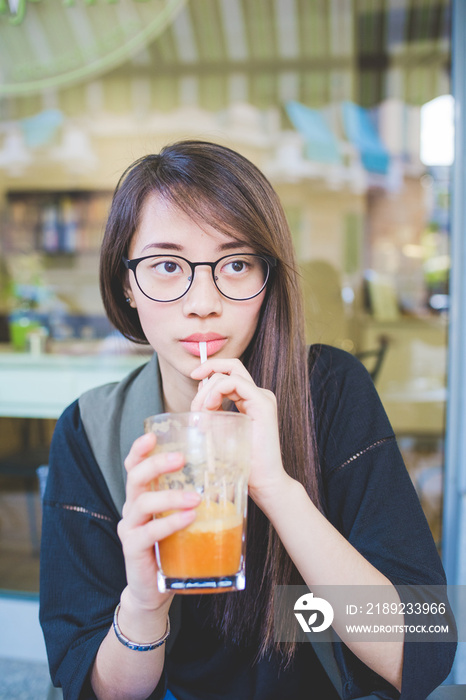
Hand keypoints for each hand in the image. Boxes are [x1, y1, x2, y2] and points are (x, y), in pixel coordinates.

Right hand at [117, 432, 200, 611]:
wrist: (154, 591)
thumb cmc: (170, 549)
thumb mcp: (178, 518)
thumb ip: (188, 499)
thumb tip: (223, 476)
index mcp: (141, 496)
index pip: (134, 466)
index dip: (140, 449)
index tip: (153, 435)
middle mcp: (131, 508)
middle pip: (135, 477)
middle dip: (157, 464)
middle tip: (181, 459)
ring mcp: (130, 528)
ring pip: (143, 503)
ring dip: (171, 497)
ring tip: (195, 498)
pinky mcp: (133, 549)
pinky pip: (149, 532)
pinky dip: (169, 523)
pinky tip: (188, 519)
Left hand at [190, 358, 291, 507]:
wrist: (263, 482)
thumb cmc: (241, 461)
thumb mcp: (219, 431)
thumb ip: (211, 412)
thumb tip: (198, 396)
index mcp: (250, 399)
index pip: (228, 372)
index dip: (208, 371)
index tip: (193, 378)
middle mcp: (258, 394)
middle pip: (230, 366)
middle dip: (207, 372)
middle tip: (195, 400)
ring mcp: (263, 397)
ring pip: (230, 374)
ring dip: (208, 389)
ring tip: (201, 411)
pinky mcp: (263, 404)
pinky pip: (235, 383)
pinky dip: (218, 391)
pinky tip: (210, 407)